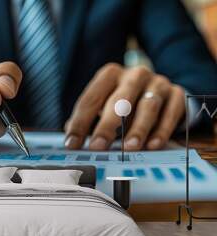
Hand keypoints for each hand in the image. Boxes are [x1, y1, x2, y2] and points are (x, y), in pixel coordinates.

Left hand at [64, 63, 184, 150]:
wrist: (158, 89)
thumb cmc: (123, 101)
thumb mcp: (103, 104)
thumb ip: (86, 119)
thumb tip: (71, 140)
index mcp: (110, 74)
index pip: (91, 99)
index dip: (80, 123)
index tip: (72, 144)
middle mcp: (134, 74)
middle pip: (119, 100)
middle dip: (107, 125)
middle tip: (98, 146)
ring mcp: (158, 83)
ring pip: (148, 106)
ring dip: (138, 128)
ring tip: (129, 148)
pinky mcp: (177, 94)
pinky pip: (171, 112)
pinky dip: (162, 130)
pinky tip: (152, 145)